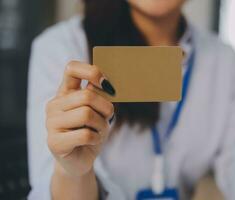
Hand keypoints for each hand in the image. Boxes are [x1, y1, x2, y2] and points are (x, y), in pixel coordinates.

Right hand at [46, 61, 114, 176]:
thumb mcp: (99, 111)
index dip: (92, 71)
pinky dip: (96, 138)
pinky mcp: (54, 142)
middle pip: (87, 96)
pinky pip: (85, 134)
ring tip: (98, 132)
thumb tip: (105, 83)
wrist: (81, 160)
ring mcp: (51, 123)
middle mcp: (54, 105)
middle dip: (105, 108)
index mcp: (65, 93)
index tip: (107, 85)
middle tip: (107, 118)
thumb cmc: (91, 132)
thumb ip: (98, 95)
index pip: (72, 68)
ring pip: (86, 114)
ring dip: (101, 125)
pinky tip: (92, 141)